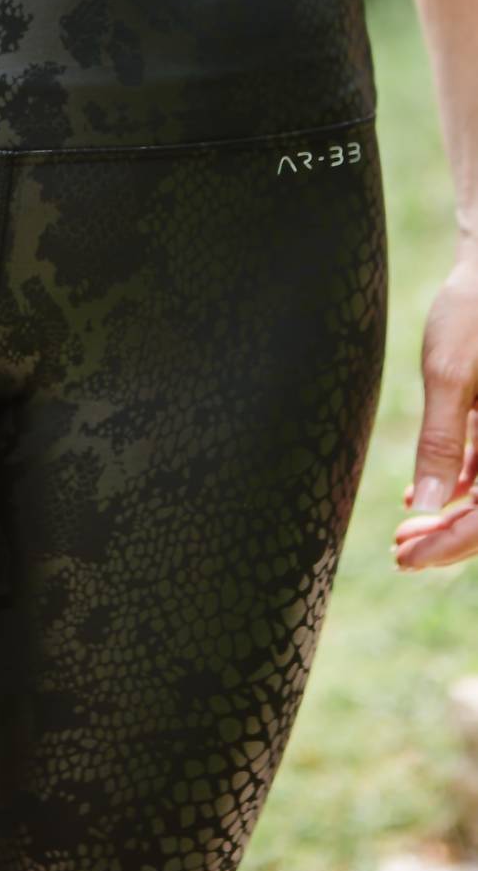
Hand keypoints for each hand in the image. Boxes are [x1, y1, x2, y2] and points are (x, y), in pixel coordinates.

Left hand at [393, 243, 477, 569]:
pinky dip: (465, 484)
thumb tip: (425, 506)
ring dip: (455, 515)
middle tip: (401, 554)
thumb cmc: (476, 310)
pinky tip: (426, 497)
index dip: (451, 545)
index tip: (408, 560)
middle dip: (451, 538)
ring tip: (406, 533)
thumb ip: (441, 442)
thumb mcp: (450, 374)